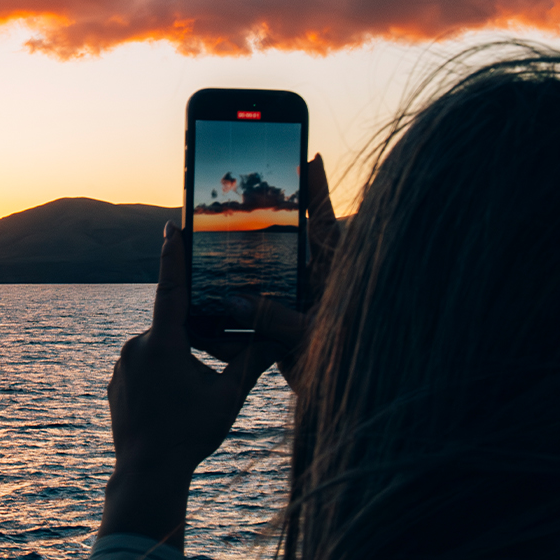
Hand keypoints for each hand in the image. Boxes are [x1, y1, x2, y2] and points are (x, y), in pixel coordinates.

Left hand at [97, 222, 274, 549]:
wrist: (147, 473)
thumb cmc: (189, 434)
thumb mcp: (227, 397)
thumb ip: (251, 362)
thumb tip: (278, 336)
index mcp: (164, 342)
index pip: (171, 289)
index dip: (174, 256)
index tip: (171, 227)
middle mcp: (136, 346)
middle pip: (173, 329)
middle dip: (193, 344)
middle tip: (202, 382)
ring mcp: (122, 365)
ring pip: (159, 350)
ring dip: (177, 364)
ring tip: (187, 403)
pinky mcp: (116, 383)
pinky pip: (143, 369)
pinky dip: (160, 379)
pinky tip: (171, 408)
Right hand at [200, 154, 338, 382]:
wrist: (349, 404)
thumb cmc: (347, 365)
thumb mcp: (311, 338)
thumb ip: (273, 318)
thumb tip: (231, 302)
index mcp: (334, 275)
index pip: (324, 223)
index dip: (317, 189)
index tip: (312, 155)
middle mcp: (317, 283)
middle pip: (288, 242)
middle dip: (264, 222)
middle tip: (243, 190)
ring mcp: (302, 303)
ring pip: (268, 278)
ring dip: (243, 272)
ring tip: (210, 250)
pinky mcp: (288, 326)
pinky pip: (258, 313)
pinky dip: (236, 316)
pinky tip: (210, 316)